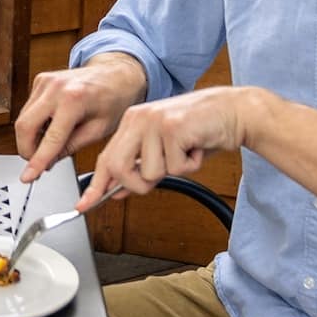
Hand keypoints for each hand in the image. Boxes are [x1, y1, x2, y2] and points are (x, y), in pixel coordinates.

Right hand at [15, 53, 147, 182]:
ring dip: (30, 138)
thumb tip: (48, 162)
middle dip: (27, 150)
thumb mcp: (99, 130)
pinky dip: (34, 125)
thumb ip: (71, 147)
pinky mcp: (40, 80)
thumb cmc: (113, 100)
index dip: (37, 161)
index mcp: (74, 99)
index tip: (27, 177)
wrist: (115, 74)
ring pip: (22, 118)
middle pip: (24, 126)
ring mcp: (45, 81)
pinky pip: (28, 109)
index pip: (49, 138)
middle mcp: (55, 87)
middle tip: (39, 163)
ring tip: (50, 145)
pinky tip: (50, 129)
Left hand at [76, 86, 251, 211]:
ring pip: (150, 173)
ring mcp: (154, 122)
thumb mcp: (164, 149)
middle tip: (161, 174)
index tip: (83, 205)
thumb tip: (116, 192)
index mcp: (131, 122)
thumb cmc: (200, 131)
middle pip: (118, 168)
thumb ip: (140, 167)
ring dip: (173, 171)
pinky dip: (190, 165)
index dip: (96, 186)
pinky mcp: (172, 128)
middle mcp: (138, 119)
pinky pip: (174, 168)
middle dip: (138, 184)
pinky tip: (196, 146)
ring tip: (185, 151)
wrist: (233, 111)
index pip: (106, 158)